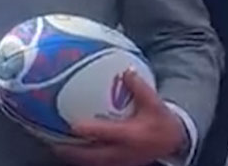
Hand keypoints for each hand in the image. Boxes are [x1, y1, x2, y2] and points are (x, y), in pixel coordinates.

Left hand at [51, 70, 186, 165]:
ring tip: (56, 147)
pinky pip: (97, 164)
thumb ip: (139, 86)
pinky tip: (72, 151)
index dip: (89, 130)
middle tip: (54, 142)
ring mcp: (121, 161)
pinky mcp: (119, 164)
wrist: (174, 141)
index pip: (107, 133)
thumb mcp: (153, 102)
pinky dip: (83, 159)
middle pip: (93, 155)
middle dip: (72, 151)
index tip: (72, 125)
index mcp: (131, 135)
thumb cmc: (161, 120)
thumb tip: (126, 70)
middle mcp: (124, 151)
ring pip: (93, 162)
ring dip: (74, 157)